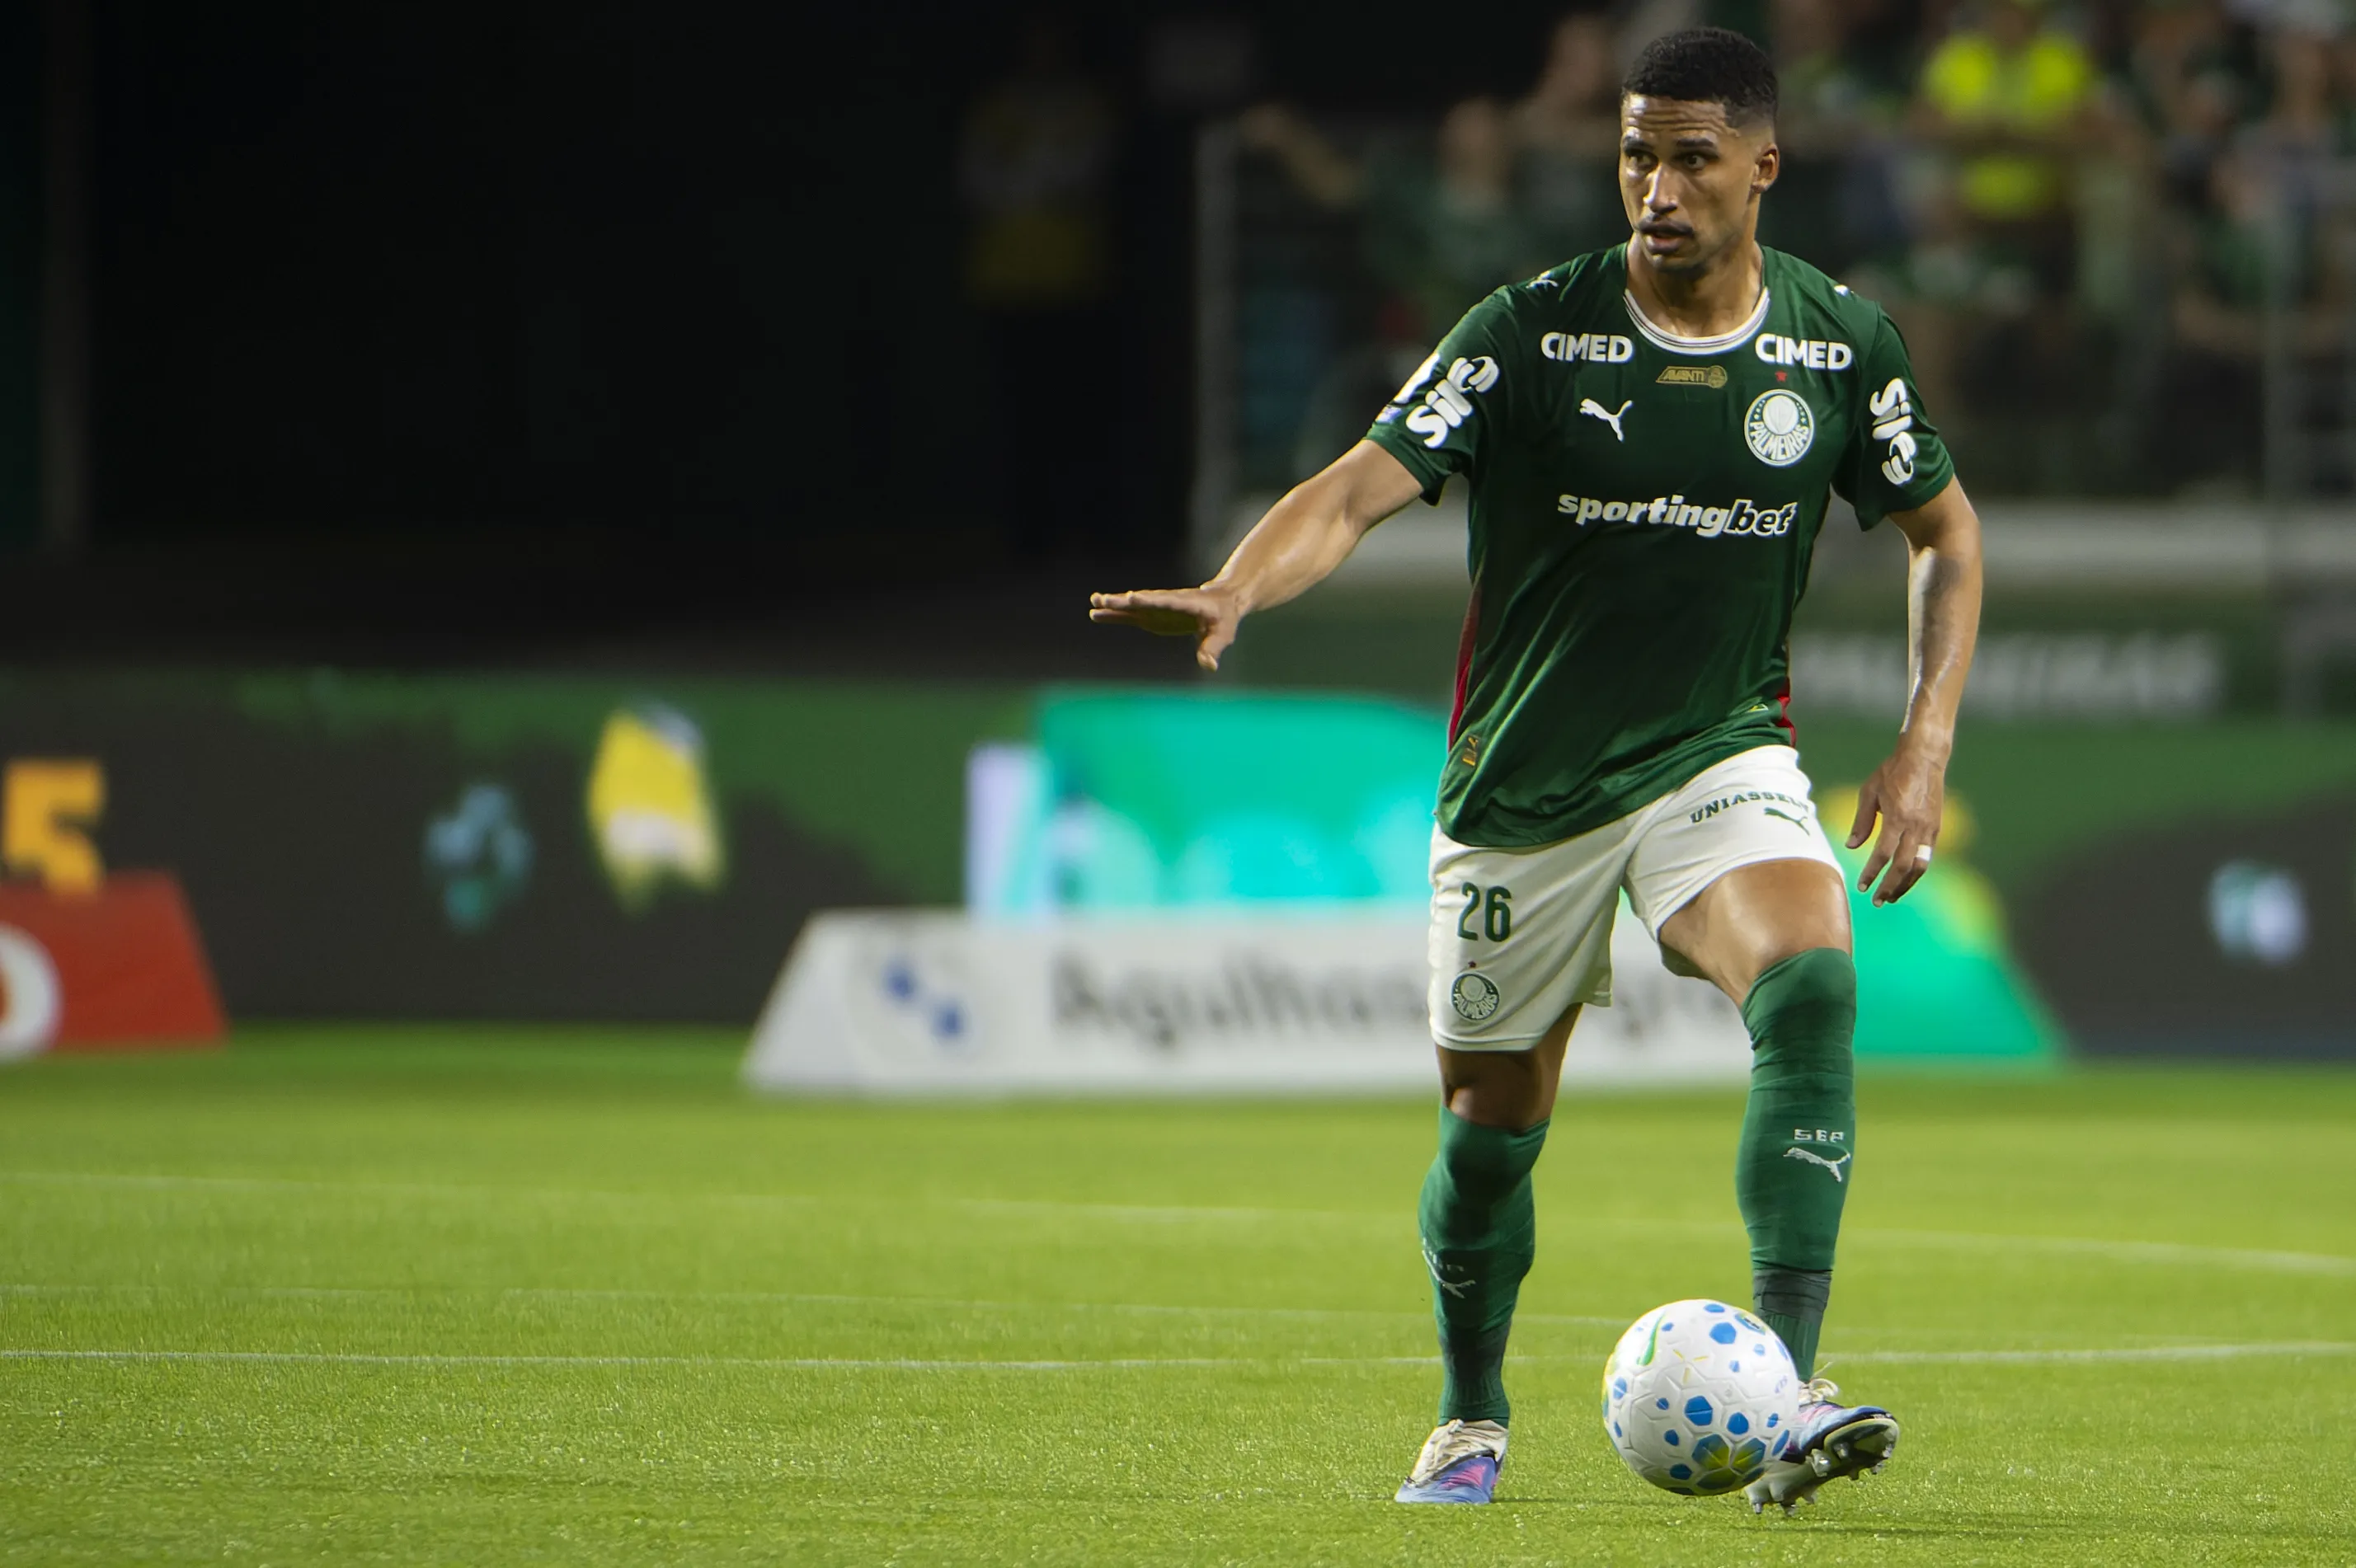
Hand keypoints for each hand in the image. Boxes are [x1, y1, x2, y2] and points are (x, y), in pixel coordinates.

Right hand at [1088, 585, 1242, 671]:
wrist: (1221, 603)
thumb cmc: (1224, 619)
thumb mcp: (1223, 634)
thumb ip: (1213, 648)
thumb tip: (1208, 666)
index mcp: (1186, 604)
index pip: (1166, 601)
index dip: (1149, 600)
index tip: (1131, 597)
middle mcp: (1167, 603)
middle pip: (1144, 601)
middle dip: (1124, 601)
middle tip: (1105, 599)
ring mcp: (1157, 608)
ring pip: (1133, 606)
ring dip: (1114, 604)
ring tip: (1094, 601)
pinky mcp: (1151, 616)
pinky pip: (1130, 615)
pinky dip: (1114, 614)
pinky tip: (1096, 613)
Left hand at [1847, 742, 1945, 905]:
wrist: (1924, 758)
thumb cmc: (1892, 772)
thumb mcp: (1869, 792)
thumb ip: (1861, 821)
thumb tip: (1851, 847)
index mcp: (1898, 817)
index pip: (1884, 854)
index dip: (1872, 873)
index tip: (1861, 886)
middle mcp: (1916, 826)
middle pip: (1904, 867)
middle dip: (1890, 887)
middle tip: (1876, 901)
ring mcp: (1930, 829)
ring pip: (1920, 866)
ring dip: (1906, 885)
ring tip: (1891, 897)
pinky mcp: (1937, 829)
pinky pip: (1927, 857)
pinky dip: (1916, 872)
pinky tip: (1904, 880)